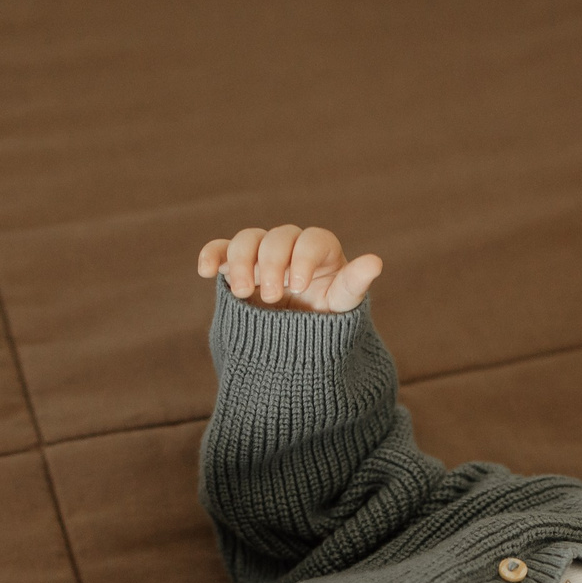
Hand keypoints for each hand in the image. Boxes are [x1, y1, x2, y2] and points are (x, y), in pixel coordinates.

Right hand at [198, 224, 380, 311]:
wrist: (297, 344)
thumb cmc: (326, 322)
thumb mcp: (341, 308)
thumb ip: (354, 285)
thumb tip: (375, 262)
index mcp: (321, 252)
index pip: (313, 240)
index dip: (303, 256)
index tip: (298, 285)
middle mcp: (291, 247)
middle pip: (278, 237)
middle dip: (271, 264)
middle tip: (271, 297)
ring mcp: (262, 256)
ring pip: (248, 239)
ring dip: (241, 261)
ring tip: (242, 293)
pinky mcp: (237, 267)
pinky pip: (221, 250)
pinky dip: (212, 256)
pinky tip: (206, 272)